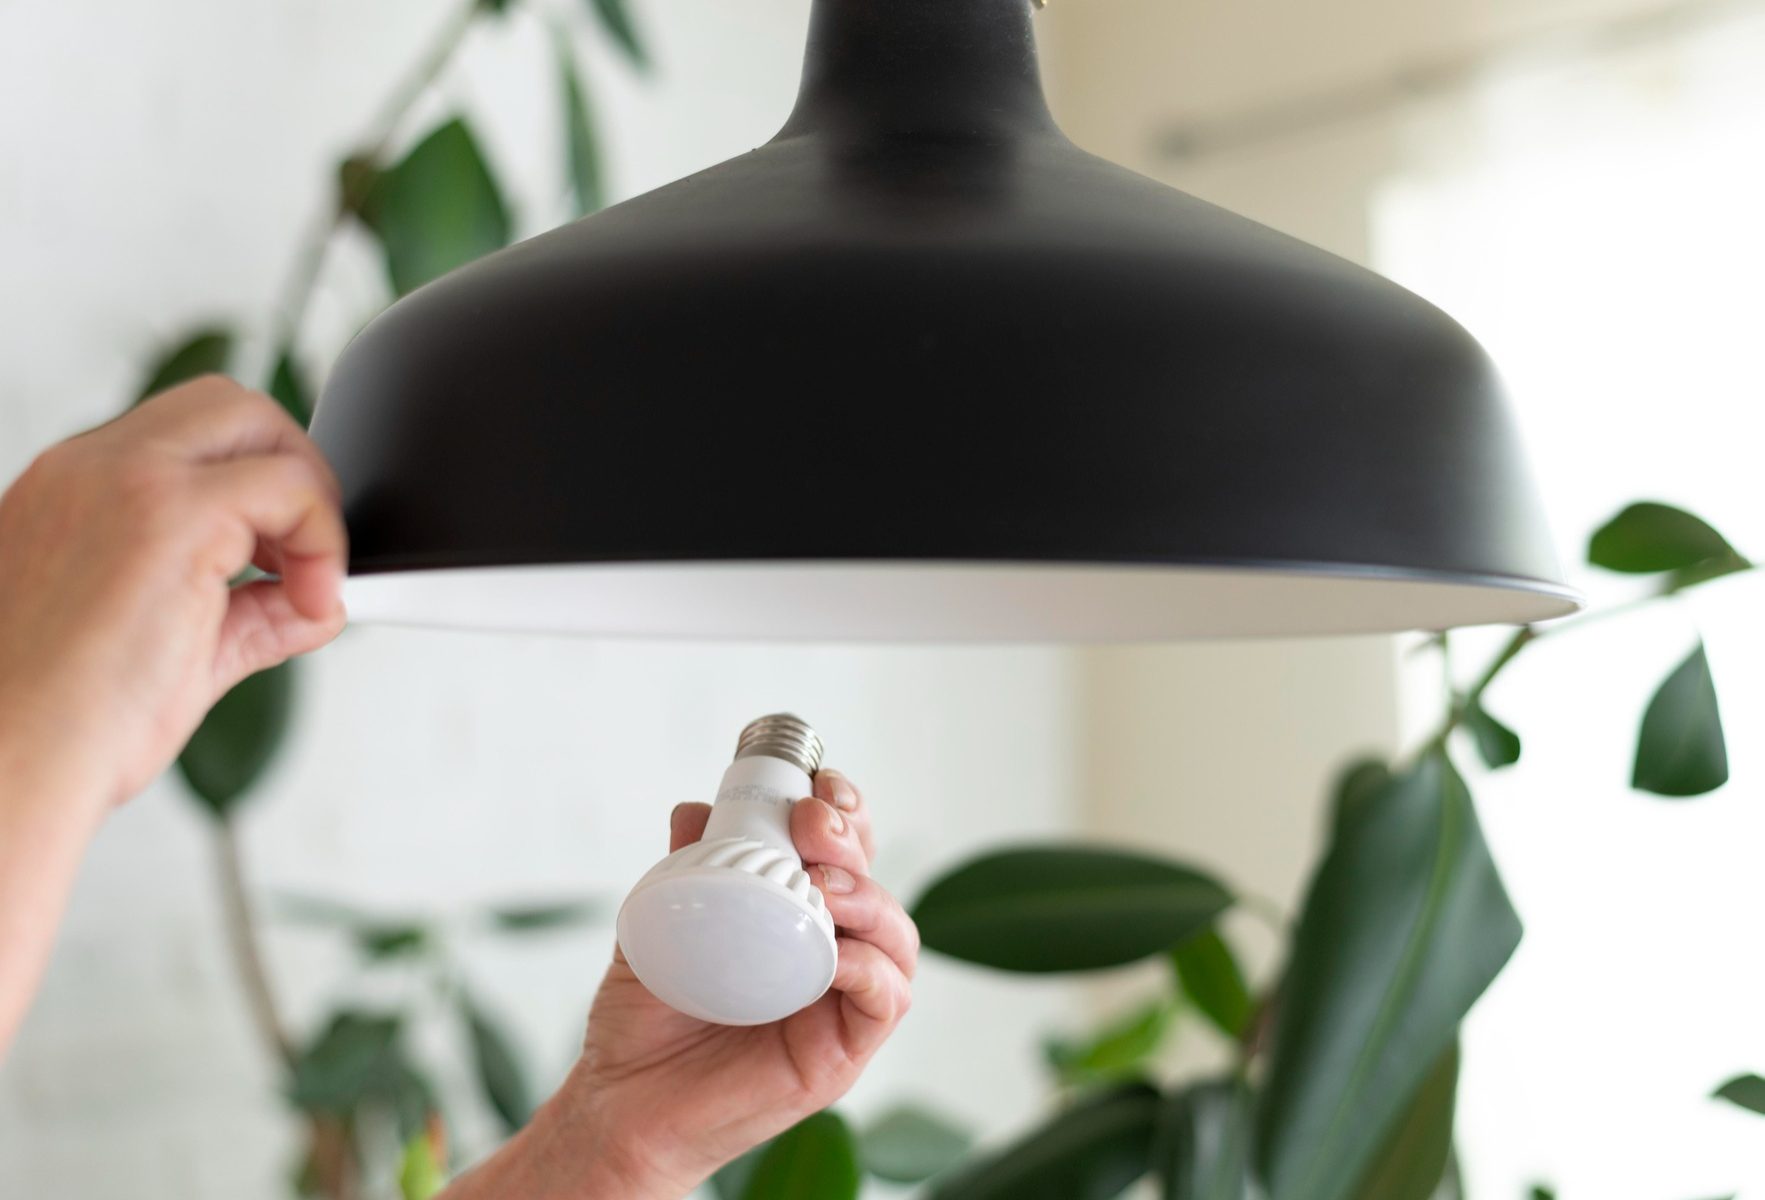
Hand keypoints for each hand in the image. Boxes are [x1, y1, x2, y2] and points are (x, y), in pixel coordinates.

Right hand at [0, 376, 346, 810]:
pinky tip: (311, 603)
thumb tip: (314, 600)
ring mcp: (124, 480)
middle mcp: (88, 470)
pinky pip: (289, 485)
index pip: (186, 439)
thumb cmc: (61, 724)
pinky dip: (322, 538)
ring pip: (257, 423)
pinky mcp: (169, 513)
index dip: (254, 486)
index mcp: (72, 492)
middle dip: (292, 466)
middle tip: (307, 556)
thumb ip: (246, 612)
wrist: (11, 761)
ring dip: (308, 499)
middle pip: (228, 405)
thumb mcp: (170, 647)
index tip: (276, 562)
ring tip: (306, 586)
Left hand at [455, 770, 916, 1199]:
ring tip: (822, 886)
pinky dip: (869, 969)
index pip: (844, 850)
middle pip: (875, 880)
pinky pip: (886, 1001)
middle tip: (811, 825)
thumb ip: (682, 869)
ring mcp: (841, 1002)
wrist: (620, 1104)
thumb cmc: (644, 1022)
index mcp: (794, 915)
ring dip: (869, 898)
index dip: (843, 810)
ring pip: (896, 937)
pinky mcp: (844, 1051)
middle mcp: (829, 952)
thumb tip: (694, 809)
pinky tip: (833, 955)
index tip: (813, 789)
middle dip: (853, 839)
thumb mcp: (657, 927)